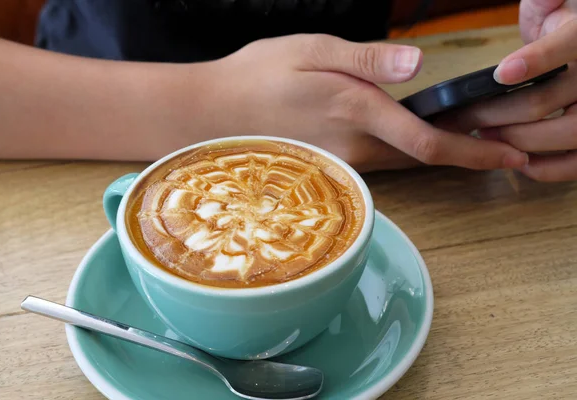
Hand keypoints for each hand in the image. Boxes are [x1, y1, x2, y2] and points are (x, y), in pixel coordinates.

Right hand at [213, 34, 527, 172]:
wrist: (215, 113)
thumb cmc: (260, 75)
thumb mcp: (314, 50)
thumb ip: (368, 60)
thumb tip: (416, 64)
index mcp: (357, 112)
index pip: (427, 142)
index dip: (473, 152)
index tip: (507, 155)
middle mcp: (354, 148)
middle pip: (423, 158)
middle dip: (464, 151)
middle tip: (494, 135)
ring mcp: (342, 162)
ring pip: (403, 162)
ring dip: (436, 151)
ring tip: (461, 132)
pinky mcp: (331, 164)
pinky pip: (380, 163)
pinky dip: (406, 153)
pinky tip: (410, 136)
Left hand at [465, 0, 576, 181]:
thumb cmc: (563, 25)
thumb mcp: (554, 4)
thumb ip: (547, 0)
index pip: (569, 44)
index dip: (536, 59)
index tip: (501, 74)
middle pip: (545, 101)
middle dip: (496, 114)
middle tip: (464, 117)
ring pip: (564, 135)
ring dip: (516, 142)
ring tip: (485, 137)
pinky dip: (546, 168)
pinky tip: (517, 161)